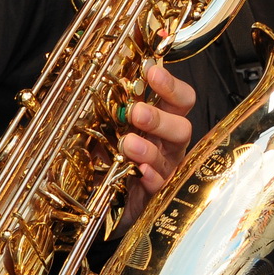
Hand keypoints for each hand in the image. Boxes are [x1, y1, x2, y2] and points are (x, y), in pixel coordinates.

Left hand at [119, 64, 194, 228]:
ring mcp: (166, 170)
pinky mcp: (157, 196)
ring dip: (149, 147)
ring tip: (128, 143)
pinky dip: (151, 177)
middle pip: (182, 126)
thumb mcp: (107, 131)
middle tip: (136, 112)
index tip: (150, 70)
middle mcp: (169, 145)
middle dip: (160, 117)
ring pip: (170, 156)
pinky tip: (140, 172)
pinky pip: (160, 186)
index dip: (170, 84)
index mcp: (162, 123)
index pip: (180, 99)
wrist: (109, 203)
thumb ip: (108, 112)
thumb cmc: (114, 160)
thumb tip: (91, 86)